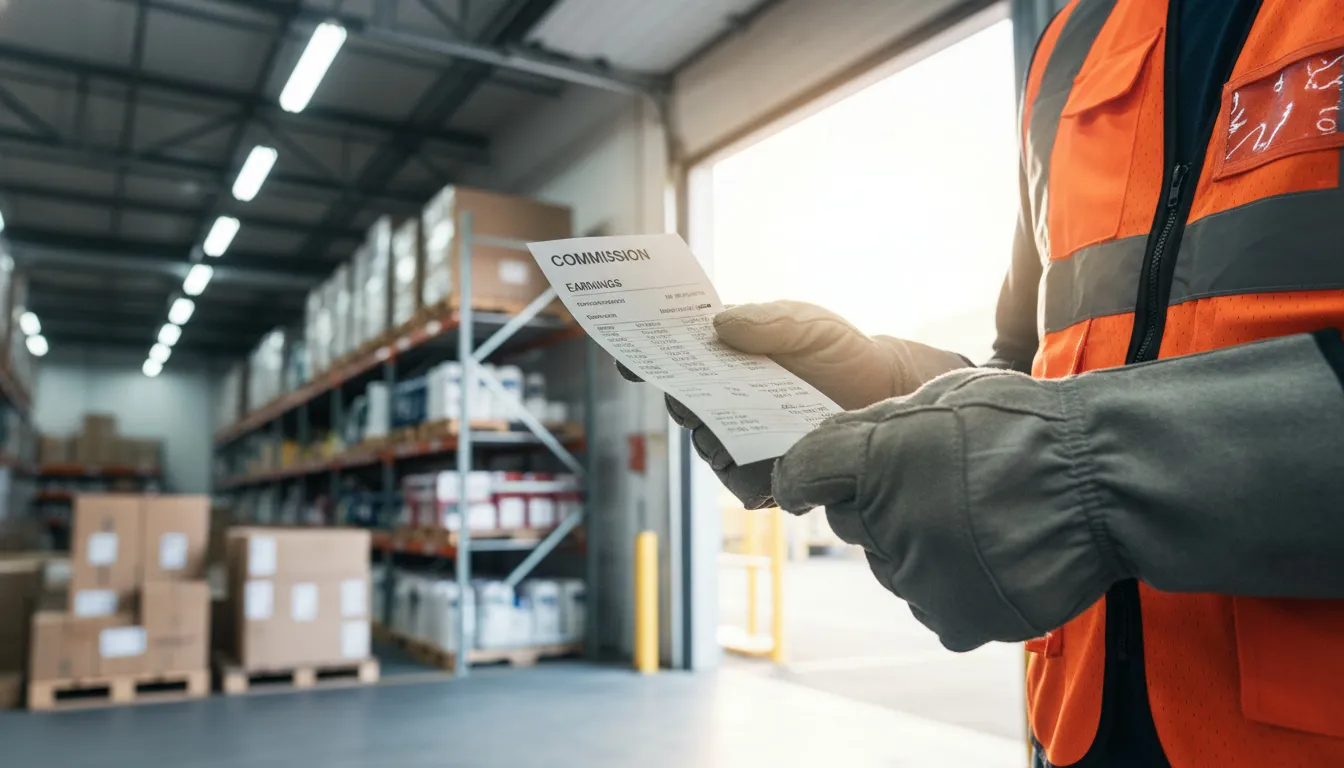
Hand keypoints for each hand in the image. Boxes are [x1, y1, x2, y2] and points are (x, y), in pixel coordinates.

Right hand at [620, 301, 968, 508]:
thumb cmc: (842, 352)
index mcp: (722, 359)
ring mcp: (742, 443)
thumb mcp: (809, 325)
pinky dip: (754, 474)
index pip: (671, 359)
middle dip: (684, 399)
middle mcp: (723, 403)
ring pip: (708, 448)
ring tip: (742, 424)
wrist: (888, 394)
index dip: (642, 358)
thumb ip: (769, 322)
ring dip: (719, 438)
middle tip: (692, 390)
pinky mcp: (768, 478)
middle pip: (683, 407)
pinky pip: (745, 484)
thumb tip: (717, 324)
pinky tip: (777, 459)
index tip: (626, 356)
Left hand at [772, 368, 1128, 650]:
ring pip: (894, 566)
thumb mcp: (945, 394)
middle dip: (879, 505)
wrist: (1106, 481)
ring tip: (980, 518)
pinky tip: (993, 554)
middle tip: (937, 484)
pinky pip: (933, 603)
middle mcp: (886, 525)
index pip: (803, 476)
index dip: (799, 479)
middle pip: (854, 524)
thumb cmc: (1028, 427)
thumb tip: (834, 446)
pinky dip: (954, 585)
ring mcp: (920, 579)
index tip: (801, 486)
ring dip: (918, 547)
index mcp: (874, 461)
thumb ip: (878, 423)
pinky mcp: (954, 620)